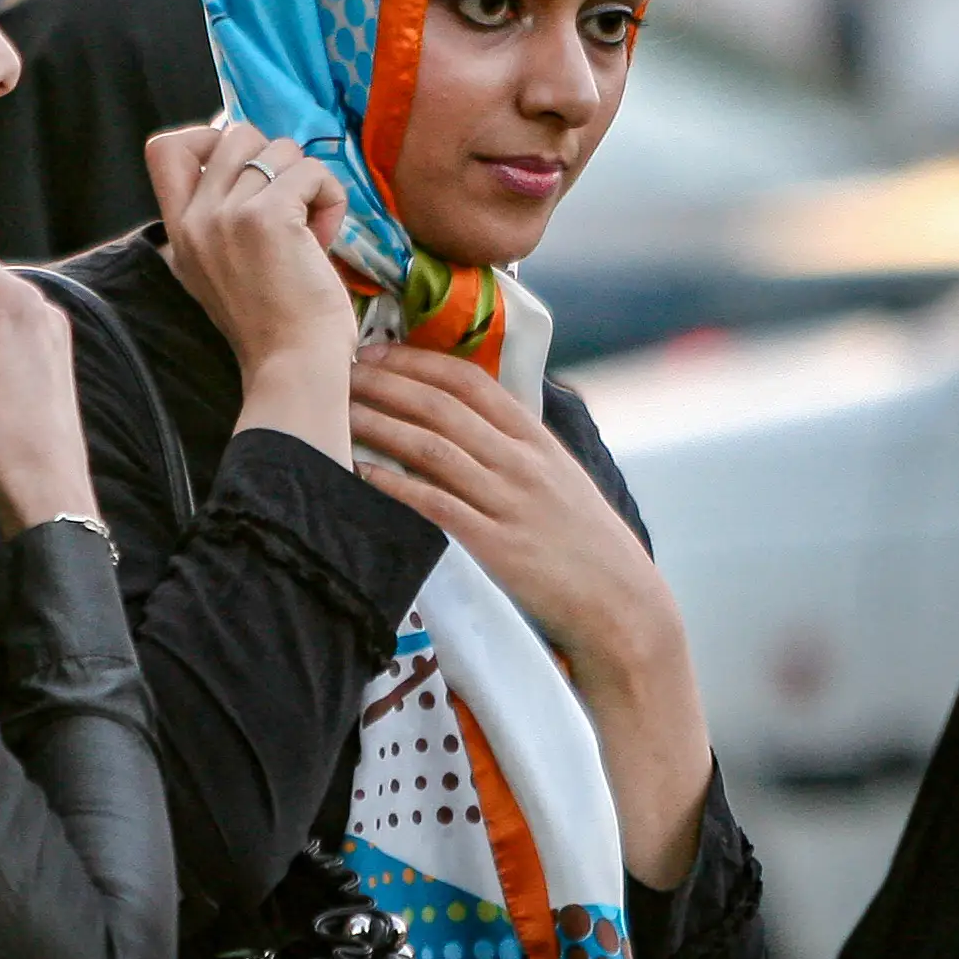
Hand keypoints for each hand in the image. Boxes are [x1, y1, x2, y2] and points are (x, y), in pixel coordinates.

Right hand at [145, 120, 353, 462]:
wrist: (293, 367)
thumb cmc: (273, 323)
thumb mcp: (223, 267)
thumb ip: (224, 217)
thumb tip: (259, 156)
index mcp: (179, 231)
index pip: (164, 148)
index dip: (208, 138)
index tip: (246, 169)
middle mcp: (196, 218)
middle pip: (234, 133)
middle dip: (275, 159)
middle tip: (291, 207)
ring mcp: (228, 215)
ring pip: (280, 149)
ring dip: (309, 182)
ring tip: (312, 231)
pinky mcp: (268, 217)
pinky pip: (312, 172)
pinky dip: (331, 197)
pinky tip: (326, 238)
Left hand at [349, 346, 710, 887]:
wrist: (622, 606)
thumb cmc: (586, 546)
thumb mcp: (560, 481)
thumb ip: (517, 449)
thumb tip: (467, 421)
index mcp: (537, 441)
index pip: (469, 382)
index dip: (416, 361)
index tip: (376, 353)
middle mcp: (521, 462)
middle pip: (440, 407)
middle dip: (384, 382)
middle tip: (340, 369)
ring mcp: (508, 502)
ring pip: (430, 447)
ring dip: (378, 423)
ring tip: (337, 409)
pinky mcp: (494, 545)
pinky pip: (433, 504)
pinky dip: (392, 483)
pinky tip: (359, 472)